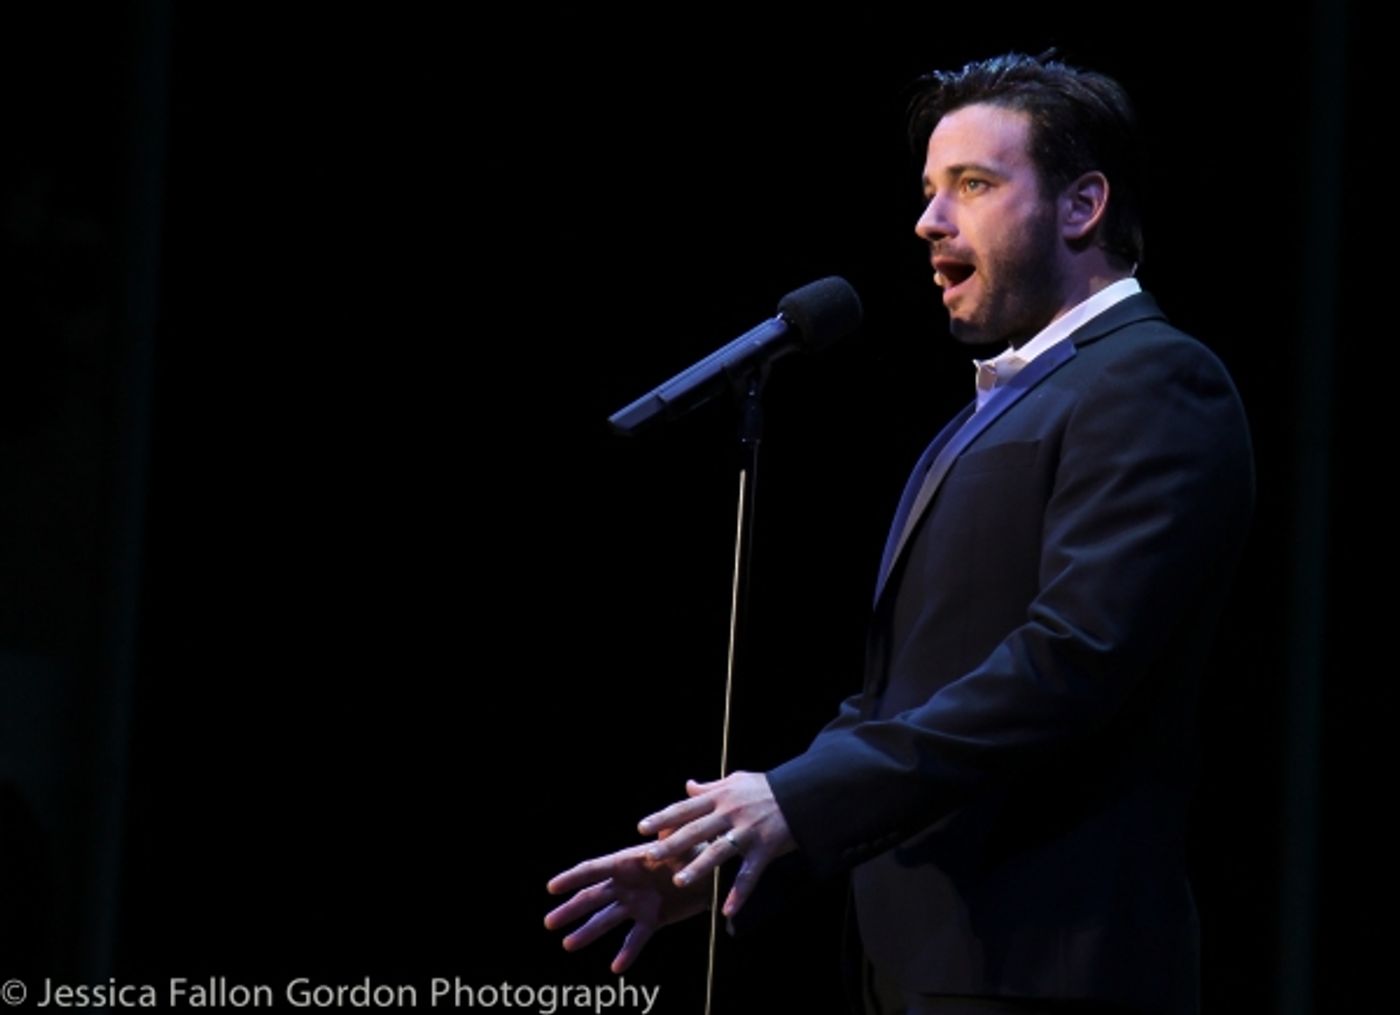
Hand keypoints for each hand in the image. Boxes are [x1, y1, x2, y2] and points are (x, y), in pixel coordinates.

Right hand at [545, 834, 709, 973]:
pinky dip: (628, 952)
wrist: (712, 873)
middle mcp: (627, 883)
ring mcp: (637, 903)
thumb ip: (669, 836)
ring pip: (607, 920)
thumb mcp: (680, 839)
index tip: (551, 887)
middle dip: (571, 909)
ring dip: (588, 932)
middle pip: (593, 897)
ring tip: (568, 944)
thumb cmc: (695, 850)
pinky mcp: (652, 919)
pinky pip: (636, 938)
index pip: (594, 870)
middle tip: (549, 923)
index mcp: (628, 861)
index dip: (572, 878)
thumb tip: (662, 829)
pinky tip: (616, 967)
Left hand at [638, 771, 795, 918]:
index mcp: (720, 797)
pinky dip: (738, 894)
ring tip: (679, 881)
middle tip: (650, 857)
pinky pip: (749, 874)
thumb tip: (687, 786)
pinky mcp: (765, 849)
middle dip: (672, 844)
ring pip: (718, 851)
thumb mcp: (736, 781)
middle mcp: (730, 813)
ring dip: (698, 867)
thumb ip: (709, 788)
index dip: (663, 817)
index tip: (641, 828)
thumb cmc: (765, 787)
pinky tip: (726, 911)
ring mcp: (747, 832)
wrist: (802, 792)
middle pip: (696, 830)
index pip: (685, 808)